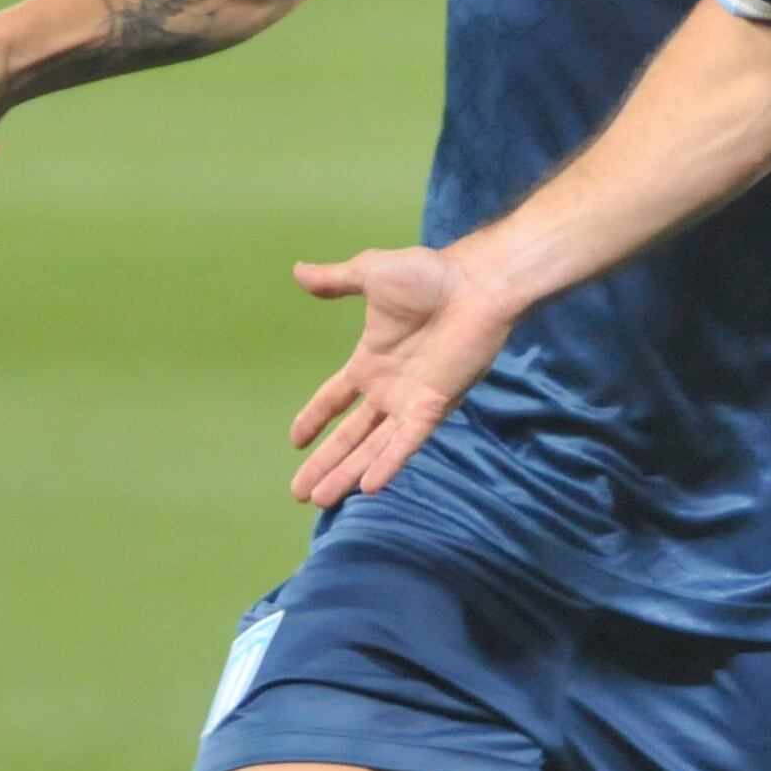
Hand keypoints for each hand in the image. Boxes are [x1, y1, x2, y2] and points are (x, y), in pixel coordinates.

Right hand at [288, 246, 518, 506]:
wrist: (475, 284)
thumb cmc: (430, 276)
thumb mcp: (371, 272)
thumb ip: (335, 280)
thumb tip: (297, 270)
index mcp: (371, 362)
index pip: (335, 398)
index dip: (315, 419)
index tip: (295, 442)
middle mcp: (389, 389)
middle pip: (350, 437)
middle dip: (324, 464)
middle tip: (299, 493)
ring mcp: (410, 401)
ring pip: (371, 448)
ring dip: (346, 474)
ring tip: (319, 500)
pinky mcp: (434, 406)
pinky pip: (406, 442)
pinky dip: (388, 463)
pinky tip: (368, 487)